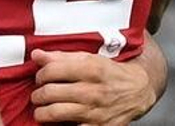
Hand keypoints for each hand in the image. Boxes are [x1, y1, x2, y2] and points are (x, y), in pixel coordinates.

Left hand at [31, 50, 155, 123]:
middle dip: (38, 94)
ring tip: (42, 109)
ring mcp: (96, 111)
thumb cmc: (110, 72)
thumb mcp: (89, 58)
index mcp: (90, 69)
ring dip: (42, 112)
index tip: (40, 78)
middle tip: (39, 95)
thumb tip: (36, 55)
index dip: (40, 74)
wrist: (139, 90)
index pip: (51, 71)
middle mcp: (93, 91)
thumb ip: (61, 56)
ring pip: (55, 113)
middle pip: (50, 93)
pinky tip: (58, 121)